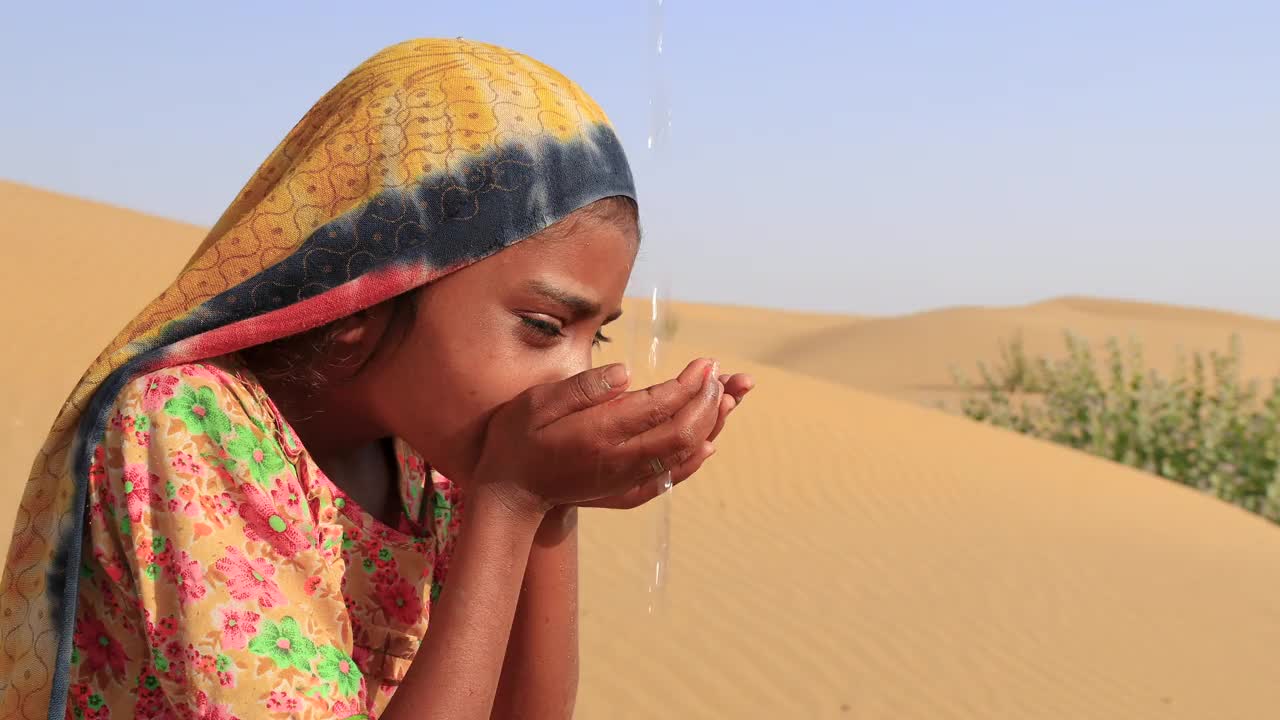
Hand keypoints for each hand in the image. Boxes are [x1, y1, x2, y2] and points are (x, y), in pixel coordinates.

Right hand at [473, 358, 724, 517]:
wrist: (508, 494)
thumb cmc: (516, 440)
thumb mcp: (536, 402)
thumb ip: (581, 387)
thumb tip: (626, 372)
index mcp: (598, 433)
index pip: (658, 406)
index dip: (689, 384)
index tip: (707, 363)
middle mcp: (619, 460)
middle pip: (681, 432)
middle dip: (707, 401)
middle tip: (718, 374)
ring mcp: (625, 480)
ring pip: (683, 455)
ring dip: (709, 426)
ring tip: (726, 398)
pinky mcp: (625, 492)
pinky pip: (671, 478)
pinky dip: (695, 459)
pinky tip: (707, 443)